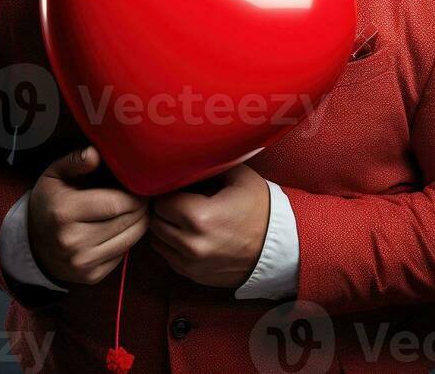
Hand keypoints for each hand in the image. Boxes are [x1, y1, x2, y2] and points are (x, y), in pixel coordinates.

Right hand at [28, 145, 149, 285]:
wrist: (32, 244)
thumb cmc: (50, 202)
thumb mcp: (55, 174)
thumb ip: (76, 161)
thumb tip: (95, 152)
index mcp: (64, 212)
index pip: (116, 203)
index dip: (135, 194)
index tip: (139, 185)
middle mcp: (72, 241)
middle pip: (127, 222)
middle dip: (141, 207)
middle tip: (143, 196)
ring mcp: (82, 263)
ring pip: (130, 240)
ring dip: (140, 223)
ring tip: (137, 209)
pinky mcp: (91, 277)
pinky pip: (123, 255)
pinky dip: (128, 240)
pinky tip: (124, 227)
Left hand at [149, 164, 269, 288]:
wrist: (279, 246)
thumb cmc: (259, 208)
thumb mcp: (238, 176)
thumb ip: (208, 166)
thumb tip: (186, 158)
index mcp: (199, 217)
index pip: (161, 201)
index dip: (167, 190)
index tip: (176, 186)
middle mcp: (191, 244)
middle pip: (156, 221)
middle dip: (164, 208)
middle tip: (177, 198)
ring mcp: (192, 264)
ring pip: (158, 242)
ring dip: (165, 228)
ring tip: (180, 216)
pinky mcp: (195, 276)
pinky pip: (169, 258)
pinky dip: (172, 245)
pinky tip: (187, 233)